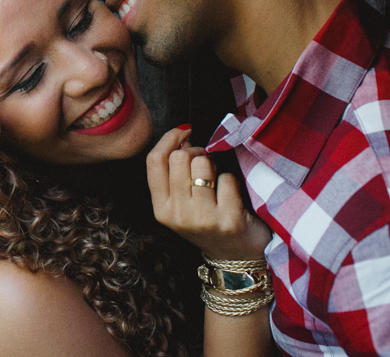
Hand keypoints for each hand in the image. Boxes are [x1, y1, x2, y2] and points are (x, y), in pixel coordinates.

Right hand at [146, 127, 271, 260]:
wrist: (235, 258)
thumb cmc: (207, 221)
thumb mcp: (180, 204)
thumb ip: (174, 174)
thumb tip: (183, 137)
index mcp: (161, 209)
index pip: (154, 161)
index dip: (169, 138)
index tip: (184, 131)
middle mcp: (178, 215)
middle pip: (178, 158)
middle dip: (196, 152)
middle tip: (206, 164)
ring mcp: (203, 219)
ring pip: (203, 164)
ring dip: (214, 166)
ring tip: (217, 181)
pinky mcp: (228, 220)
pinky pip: (227, 179)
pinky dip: (232, 182)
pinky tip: (232, 196)